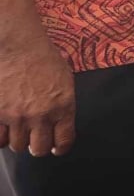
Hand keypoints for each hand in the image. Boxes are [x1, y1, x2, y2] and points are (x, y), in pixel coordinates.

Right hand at [0, 38, 75, 155]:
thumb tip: (60, 123)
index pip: (63, 141)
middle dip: (38, 146)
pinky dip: (0, 137)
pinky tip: (4, 128)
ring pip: (17, 145)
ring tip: (19, 129)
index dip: (59, 147)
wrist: (18, 46)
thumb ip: (62, 104)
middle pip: (38, 149)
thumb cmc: (43, 59)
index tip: (56, 147)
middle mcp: (40, 115)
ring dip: (19, 140)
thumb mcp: (64, 81)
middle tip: (35, 140)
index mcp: (62, 106)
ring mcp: (16, 116)